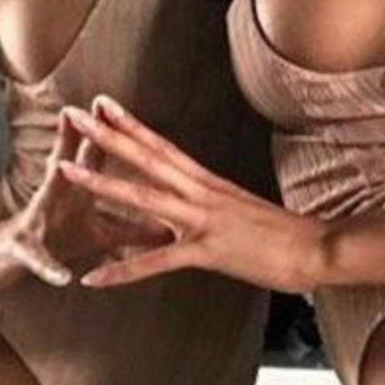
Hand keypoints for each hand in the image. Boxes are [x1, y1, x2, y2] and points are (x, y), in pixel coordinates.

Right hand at [0, 106, 171, 292]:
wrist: (12, 258)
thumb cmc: (61, 237)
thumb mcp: (101, 233)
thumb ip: (134, 227)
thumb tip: (169, 225)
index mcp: (81, 189)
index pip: (98, 153)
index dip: (113, 132)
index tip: (124, 105)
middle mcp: (58, 197)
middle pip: (70, 162)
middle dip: (77, 139)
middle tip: (82, 111)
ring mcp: (39, 220)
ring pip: (45, 197)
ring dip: (52, 184)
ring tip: (59, 167)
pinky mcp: (28, 251)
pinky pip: (39, 258)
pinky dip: (50, 267)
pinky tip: (62, 277)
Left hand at [54, 95, 327, 295]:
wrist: (316, 248)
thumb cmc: (283, 234)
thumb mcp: (241, 211)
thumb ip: (211, 205)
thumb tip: (194, 205)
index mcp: (209, 183)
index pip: (162, 145)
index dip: (131, 124)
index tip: (105, 105)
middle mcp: (201, 193)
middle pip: (146, 157)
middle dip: (107, 135)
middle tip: (74, 114)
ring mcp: (203, 220)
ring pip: (143, 196)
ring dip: (102, 182)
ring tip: (67, 171)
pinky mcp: (207, 252)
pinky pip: (156, 262)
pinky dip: (122, 272)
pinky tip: (93, 279)